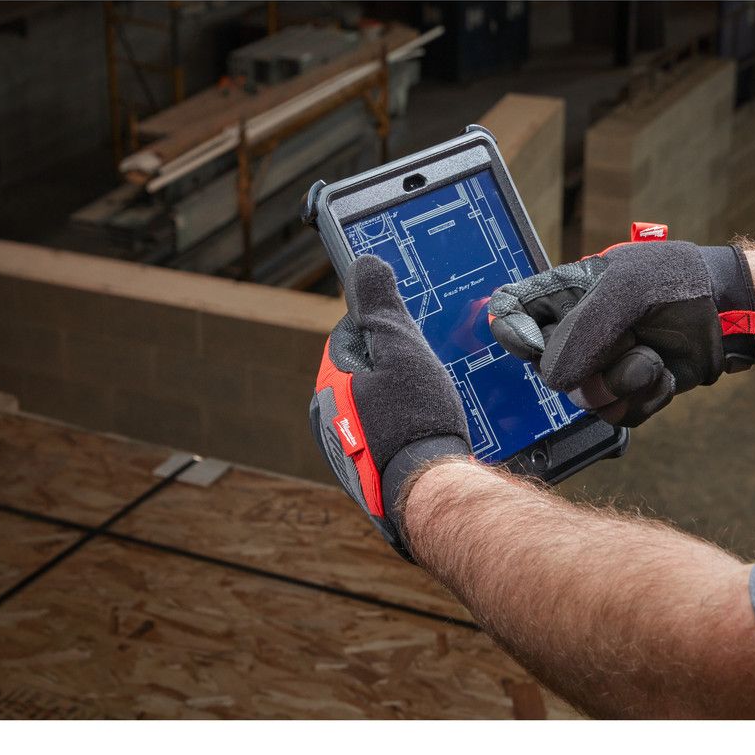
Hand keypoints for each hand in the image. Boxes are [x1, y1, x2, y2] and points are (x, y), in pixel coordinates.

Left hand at [309, 255, 470, 558]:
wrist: (426, 491)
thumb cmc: (415, 419)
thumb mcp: (402, 350)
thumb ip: (380, 308)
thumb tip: (363, 262)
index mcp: (328, 382)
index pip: (355, 336)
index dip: (389, 334)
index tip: (416, 343)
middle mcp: (324, 417)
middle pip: (365, 373)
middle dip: (394, 371)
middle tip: (427, 379)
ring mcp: (340, 450)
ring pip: (373, 406)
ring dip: (397, 402)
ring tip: (429, 409)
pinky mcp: (360, 474)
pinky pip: (379, 437)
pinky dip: (399, 431)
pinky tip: (422, 437)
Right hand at [488, 236, 754, 426]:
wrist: (728, 311)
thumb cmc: (676, 282)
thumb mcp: (626, 289)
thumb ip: (583, 329)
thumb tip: (553, 379)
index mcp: (560, 296)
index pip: (508, 313)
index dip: (510, 333)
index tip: (534, 345)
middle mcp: (571, 335)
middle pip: (547, 370)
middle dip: (592, 363)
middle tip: (626, 337)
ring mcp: (597, 368)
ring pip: (585, 400)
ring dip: (627, 381)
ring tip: (652, 354)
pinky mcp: (626, 394)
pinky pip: (618, 416)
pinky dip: (647, 396)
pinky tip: (664, 372)